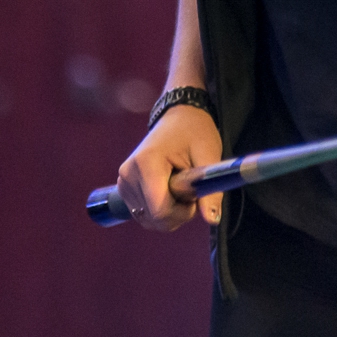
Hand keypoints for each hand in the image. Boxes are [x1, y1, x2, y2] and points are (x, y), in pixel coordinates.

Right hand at [115, 105, 222, 227]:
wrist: (179, 117)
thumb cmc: (195, 132)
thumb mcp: (208, 158)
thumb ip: (210, 191)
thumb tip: (213, 220)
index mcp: (146, 163)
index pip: (159, 211)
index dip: (183, 212)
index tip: (195, 195)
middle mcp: (128, 175)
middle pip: (154, 219)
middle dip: (178, 213)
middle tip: (190, 190)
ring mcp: (123, 182)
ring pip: (148, 220)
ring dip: (170, 212)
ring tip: (179, 187)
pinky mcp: (124, 188)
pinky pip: (143, 214)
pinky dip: (160, 210)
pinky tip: (169, 191)